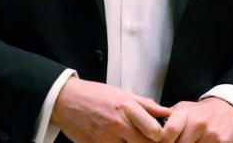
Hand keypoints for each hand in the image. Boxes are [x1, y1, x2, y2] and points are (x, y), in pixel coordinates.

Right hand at [51, 76, 171, 142]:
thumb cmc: (94, 95)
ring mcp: (106, 139)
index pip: (155, 131)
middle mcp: (118, 125)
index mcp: (127, 108)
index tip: (159, 135)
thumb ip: (146, 105)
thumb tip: (166, 112)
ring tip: (130, 139)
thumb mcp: (122, 93)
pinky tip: (118, 141)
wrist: (65, 100)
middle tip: (147, 139)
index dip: (161, 137)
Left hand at [160, 98, 232, 142]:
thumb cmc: (199, 112)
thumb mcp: (182, 109)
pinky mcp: (223, 142)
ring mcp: (212, 135)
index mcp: (185, 114)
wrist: (227, 108)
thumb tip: (148, 129)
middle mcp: (198, 124)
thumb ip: (166, 119)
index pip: (169, 132)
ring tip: (189, 141)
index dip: (163, 141)